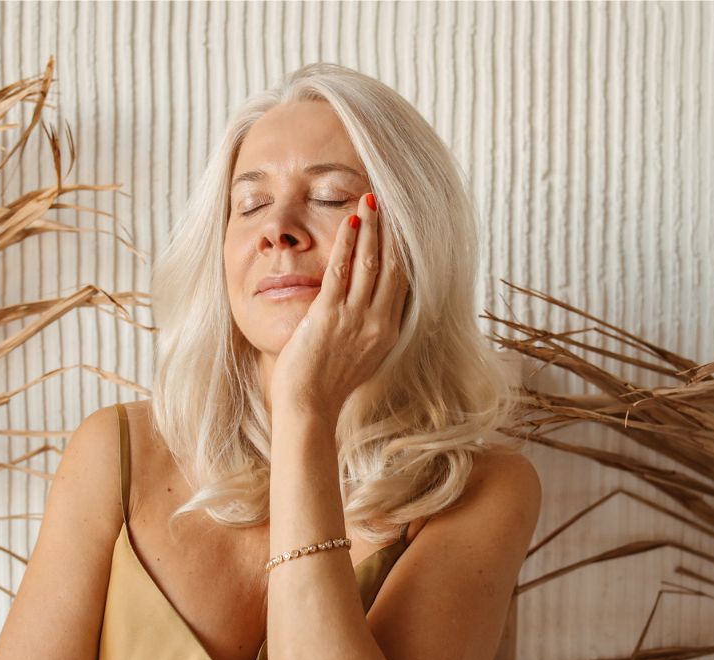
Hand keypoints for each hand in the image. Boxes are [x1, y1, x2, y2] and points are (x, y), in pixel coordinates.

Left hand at [268, 192, 408, 423]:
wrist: (309, 406)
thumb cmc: (328, 385)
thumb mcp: (362, 357)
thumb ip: (370, 329)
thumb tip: (371, 306)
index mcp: (388, 332)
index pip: (403, 281)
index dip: (404, 249)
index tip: (403, 225)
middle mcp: (378, 323)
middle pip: (391, 265)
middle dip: (391, 230)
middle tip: (390, 201)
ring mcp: (355, 318)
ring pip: (370, 262)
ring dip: (371, 227)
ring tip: (371, 200)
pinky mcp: (329, 315)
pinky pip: (342, 269)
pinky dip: (347, 241)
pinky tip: (349, 220)